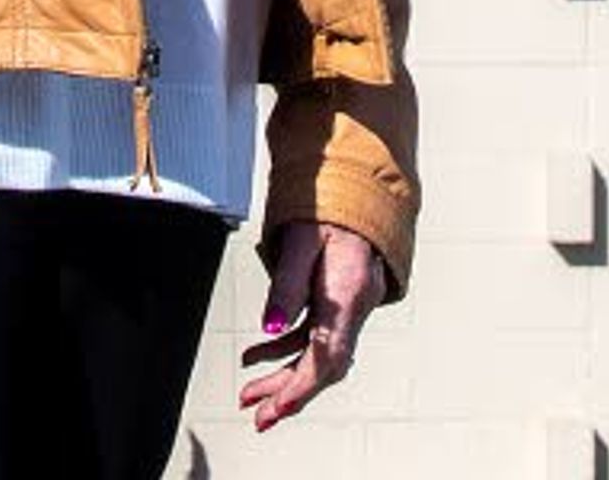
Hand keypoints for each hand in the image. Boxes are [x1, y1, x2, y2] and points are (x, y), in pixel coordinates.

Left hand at [237, 219, 386, 431]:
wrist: (358, 190)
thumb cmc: (329, 208)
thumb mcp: (299, 240)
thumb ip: (285, 285)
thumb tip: (269, 328)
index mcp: (349, 290)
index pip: (331, 351)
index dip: (305, 384)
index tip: (280, 407)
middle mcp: (356, 305)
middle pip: (326, 363)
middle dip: (290, 393)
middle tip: (259, 417)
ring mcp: (350, 307)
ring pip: (319, 354)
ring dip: (284, 376)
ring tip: (250, 395)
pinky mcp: (340, 304)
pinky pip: (315, 336)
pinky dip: (286, 350)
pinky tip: (258, 356)